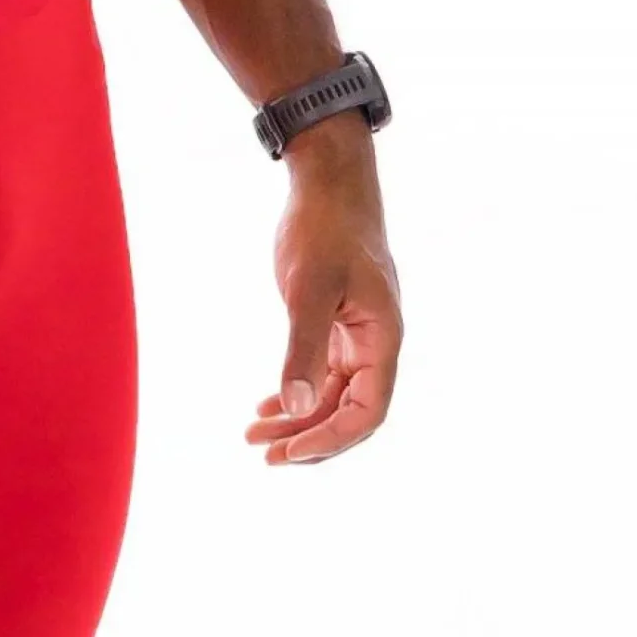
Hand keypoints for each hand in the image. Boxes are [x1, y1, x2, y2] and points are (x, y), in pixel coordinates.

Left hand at [246, 123, 402, 465]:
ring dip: (298, 418)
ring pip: (333, 395)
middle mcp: (375, 344)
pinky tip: (268, 404)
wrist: (328, 183)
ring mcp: (357, 335)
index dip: (331, 440)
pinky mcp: (336, 322)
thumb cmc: (325, 229)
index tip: (288, 452)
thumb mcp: (309, 288)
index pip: (367, 412)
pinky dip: (299, 392)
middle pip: (349, 412)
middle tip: (262, 454)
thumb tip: (298, 408)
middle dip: (309, 438)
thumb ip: (304, 348)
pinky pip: (324, 373)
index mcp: (382, 340)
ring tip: (253, 434)